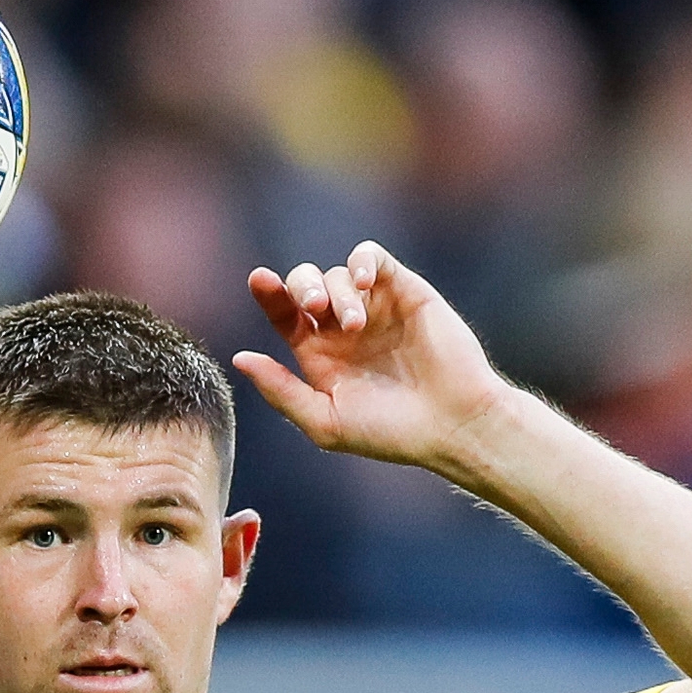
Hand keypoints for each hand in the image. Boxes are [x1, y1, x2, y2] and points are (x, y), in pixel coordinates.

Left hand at [231, 242, 514, 475]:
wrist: (452, 423)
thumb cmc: (391, 433)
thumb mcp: (325, 421)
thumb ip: (281, 391)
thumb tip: (239, 358)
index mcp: (320, 354)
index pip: (284, 314)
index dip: (269, 295)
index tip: (260, 281)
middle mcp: (343, 327)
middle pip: (306, 284)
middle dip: (302, 288)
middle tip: (315, 308)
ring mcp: (374, 307)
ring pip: (338, 274)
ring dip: (339, 291)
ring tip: (357, 325)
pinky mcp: (405, 290)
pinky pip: (373, 259)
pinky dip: (362, 262)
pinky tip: (365, 283)